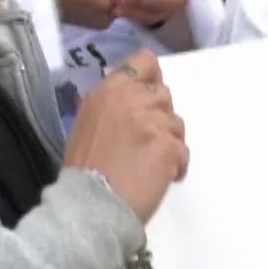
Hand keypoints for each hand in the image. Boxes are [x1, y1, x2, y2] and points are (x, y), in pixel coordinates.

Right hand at [63, 50, 187, 220]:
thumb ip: (110, 107)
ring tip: (150, 165)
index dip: (151, 79)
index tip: (148, 100)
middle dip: (160, 118)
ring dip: (169, 143)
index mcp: (107, 91)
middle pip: (164, 95)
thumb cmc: (84, 172)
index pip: (143, 62)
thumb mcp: (86, 125)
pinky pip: (183, 151)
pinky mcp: (168, 145)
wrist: (89, 206)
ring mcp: (152, 120)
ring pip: (177, 124)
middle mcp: (131, 98)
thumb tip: (125, 102)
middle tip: (145, 143)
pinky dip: (176, 166)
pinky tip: (159, 179)